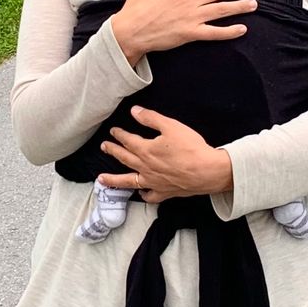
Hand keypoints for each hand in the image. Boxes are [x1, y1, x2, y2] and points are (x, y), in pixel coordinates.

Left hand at [98, 106, 232, 202]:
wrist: (206, 171)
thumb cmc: (190, 147)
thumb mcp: (170, 126)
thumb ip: (151, 118)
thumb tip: (134, 111)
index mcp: (147, 150)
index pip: (128, 141)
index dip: (119, 135)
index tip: (113, 131)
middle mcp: (146, 168)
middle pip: (125, 159)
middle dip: (113, 151)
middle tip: (104, 147)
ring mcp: (154, 182)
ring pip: (129, 181)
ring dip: (114, 179)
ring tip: (101, 179)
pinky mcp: (164, 192)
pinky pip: (149, 196)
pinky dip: (142, 194)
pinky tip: (140, 192)